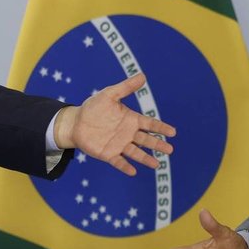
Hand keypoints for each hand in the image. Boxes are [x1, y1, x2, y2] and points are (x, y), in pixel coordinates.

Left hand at [54, 72, 175, 176]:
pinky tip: (133, 172)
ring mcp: (119, 145)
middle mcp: (128, 134)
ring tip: (156, 164)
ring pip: (136, 153)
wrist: (75, 122)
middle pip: (146, 140)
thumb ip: (126, 87)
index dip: (161, 128)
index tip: (172, 132)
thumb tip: (143, 76)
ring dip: (145, 159)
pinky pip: (118, 161)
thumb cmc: (93, 107)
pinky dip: (125, 166)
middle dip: (158, 144)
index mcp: (131, 120)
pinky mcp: (108, 154)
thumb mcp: (109, 94)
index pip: (150, 124)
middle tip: (170, 150)